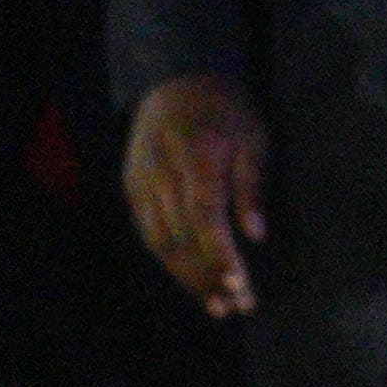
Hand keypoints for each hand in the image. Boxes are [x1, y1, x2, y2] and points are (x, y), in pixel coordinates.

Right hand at [128, 75, 268, 318]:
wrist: (177, 80)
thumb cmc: (226, 111)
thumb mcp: (253, 137)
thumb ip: (251, 186)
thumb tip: (255, 235)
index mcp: (197, 154)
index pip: (204, 214)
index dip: (220, 253)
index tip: (239, 283)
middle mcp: (162, 171)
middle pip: (182, 237)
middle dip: (209, 277)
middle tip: (236, 306)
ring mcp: (141, 180)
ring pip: (161, 242)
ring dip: (188, 278)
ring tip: (218, 305)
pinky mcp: (131, 187)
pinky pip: (148, 233)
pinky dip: (170, 261)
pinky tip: (192, 280)